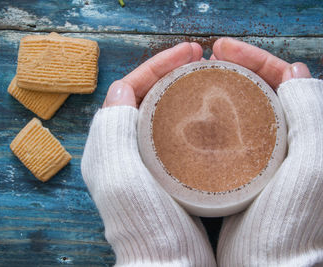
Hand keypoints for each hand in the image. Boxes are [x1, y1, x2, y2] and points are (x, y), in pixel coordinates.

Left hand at [82, 42, 216, 265]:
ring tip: (209, 77)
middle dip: (172, 72)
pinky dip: (195, 116)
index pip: (129, 88)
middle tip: (202, 59)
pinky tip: (214, 112)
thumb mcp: (118, 174)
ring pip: (165, 111)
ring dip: (184, 90)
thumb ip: (113, 130)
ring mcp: (147, 159)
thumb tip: (123, 87)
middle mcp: (124, 148)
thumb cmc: (142, 223)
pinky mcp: (169, 172)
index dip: (157, 65)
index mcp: (109, 142)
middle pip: (148, 95)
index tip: (189, 53)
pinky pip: (179, 132)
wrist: (168, 264)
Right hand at [213, 38, 322, 265]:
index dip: (253, 56)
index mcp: (306, 129)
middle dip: (232, 67)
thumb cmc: (292, 217)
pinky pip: (222, 131)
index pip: (281, 77)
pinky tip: (191, 114)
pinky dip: (207, 117)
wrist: (264, 261)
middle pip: (257, 88)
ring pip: (238, 107)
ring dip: (218, 88)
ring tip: (194, 79)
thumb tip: (294, 71)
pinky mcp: (236, 167)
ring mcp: (259, 152)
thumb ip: (312, 113)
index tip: (221, 48)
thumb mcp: (316, 162)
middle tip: (203, 59)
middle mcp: (284, 137)